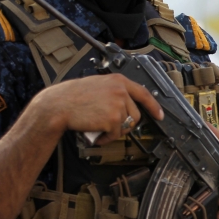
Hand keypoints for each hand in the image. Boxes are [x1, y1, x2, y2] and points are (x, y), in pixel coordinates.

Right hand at [32, 75, 163, 145]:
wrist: (58, 105)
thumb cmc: (72, 97)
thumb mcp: (97, 85)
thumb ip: (114, 92)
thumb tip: (127, 105)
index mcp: (118, 81)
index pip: (144, 93)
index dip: (154, 106)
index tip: (160, 115)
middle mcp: (121, 91)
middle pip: (135, 115)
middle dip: (125, 124)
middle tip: (110, 126)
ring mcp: (118, 105)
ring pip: (126, 126)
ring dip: (114, 132)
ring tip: (99, 129)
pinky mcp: (113, 119)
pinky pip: (116, 135)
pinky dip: (106, 138)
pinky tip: (96, 134)